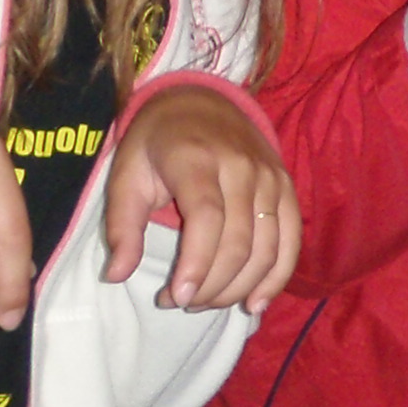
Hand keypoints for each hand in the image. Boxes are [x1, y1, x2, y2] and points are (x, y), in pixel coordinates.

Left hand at [104, 86, 299, 313]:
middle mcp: (241, 167)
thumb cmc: (156, 144)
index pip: (207, 218)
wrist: (202, 102)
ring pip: (266, 248)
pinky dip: (276, 279)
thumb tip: (116, 276)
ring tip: (206, 302)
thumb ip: (121, 226)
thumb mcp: (125, 175)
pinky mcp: (287, 189)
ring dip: (238, 288)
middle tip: (181, 302)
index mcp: (196, 158)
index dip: (196, 264)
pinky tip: (254, 304)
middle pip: (239, 241)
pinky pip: (290, 242)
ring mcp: (270, 178)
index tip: (177, 297)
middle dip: (211, 286)